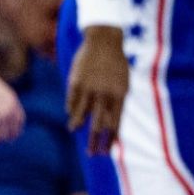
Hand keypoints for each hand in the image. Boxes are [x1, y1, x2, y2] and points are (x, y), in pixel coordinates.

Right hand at [68, 27, 130, 151]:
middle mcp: (104, 94)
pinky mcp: (76, 82)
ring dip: (77, 125)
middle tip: (91, 154)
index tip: (105, 152)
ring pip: (81, 114)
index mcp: (119, 95)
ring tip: (74, 130)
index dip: (109, 140)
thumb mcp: (123, 83)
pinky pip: (71, 101)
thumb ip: (117, 103)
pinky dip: (71, 109)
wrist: (104, 40)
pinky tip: (71, 114)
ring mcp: (89, 88)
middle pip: (98, 124)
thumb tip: (111, 127)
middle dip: (94, 141)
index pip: (115, 124)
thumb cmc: (116, 64)